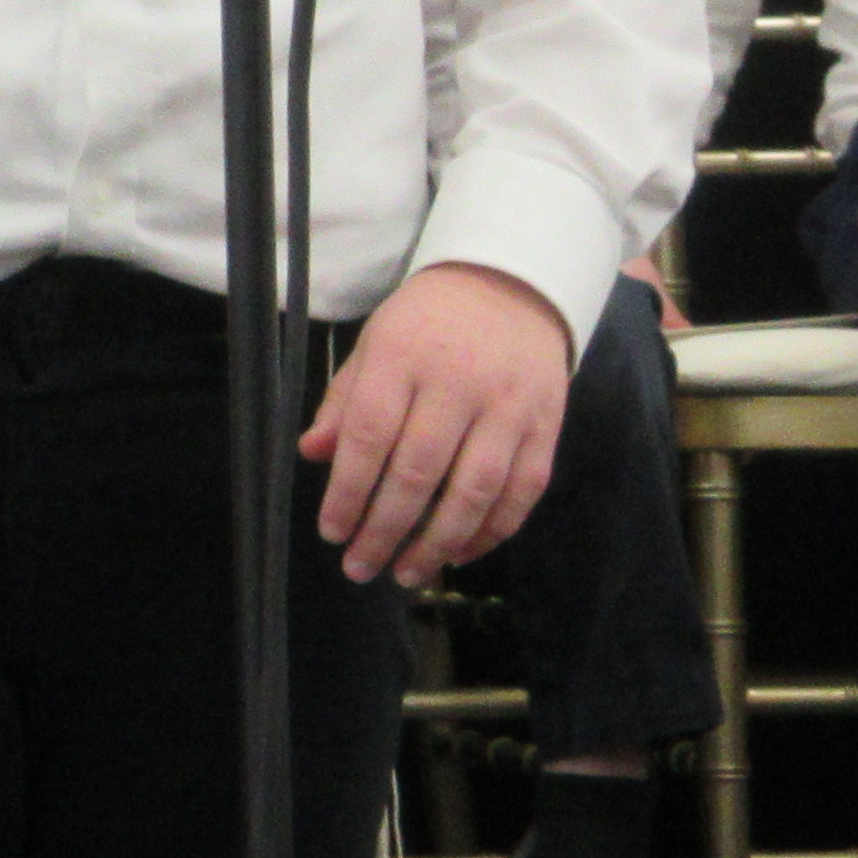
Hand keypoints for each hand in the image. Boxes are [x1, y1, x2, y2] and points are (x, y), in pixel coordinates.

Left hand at [303, 262, 570, 586]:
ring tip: (407, 573)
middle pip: (418, 471)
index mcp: (402, 356)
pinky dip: (491, 531)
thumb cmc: (428, 322)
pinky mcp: (545, 426)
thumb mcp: (375, 344)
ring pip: (473, 491)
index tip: (332, 533)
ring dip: (438, 543)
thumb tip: (312, 453)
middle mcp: (457, 383)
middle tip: (361, 568)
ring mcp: (507, 407)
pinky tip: (459, 553)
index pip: (369, 435)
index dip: (348, 491)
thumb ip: (345, 401)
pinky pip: (520, 492)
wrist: (510, 284)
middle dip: (385, 530)